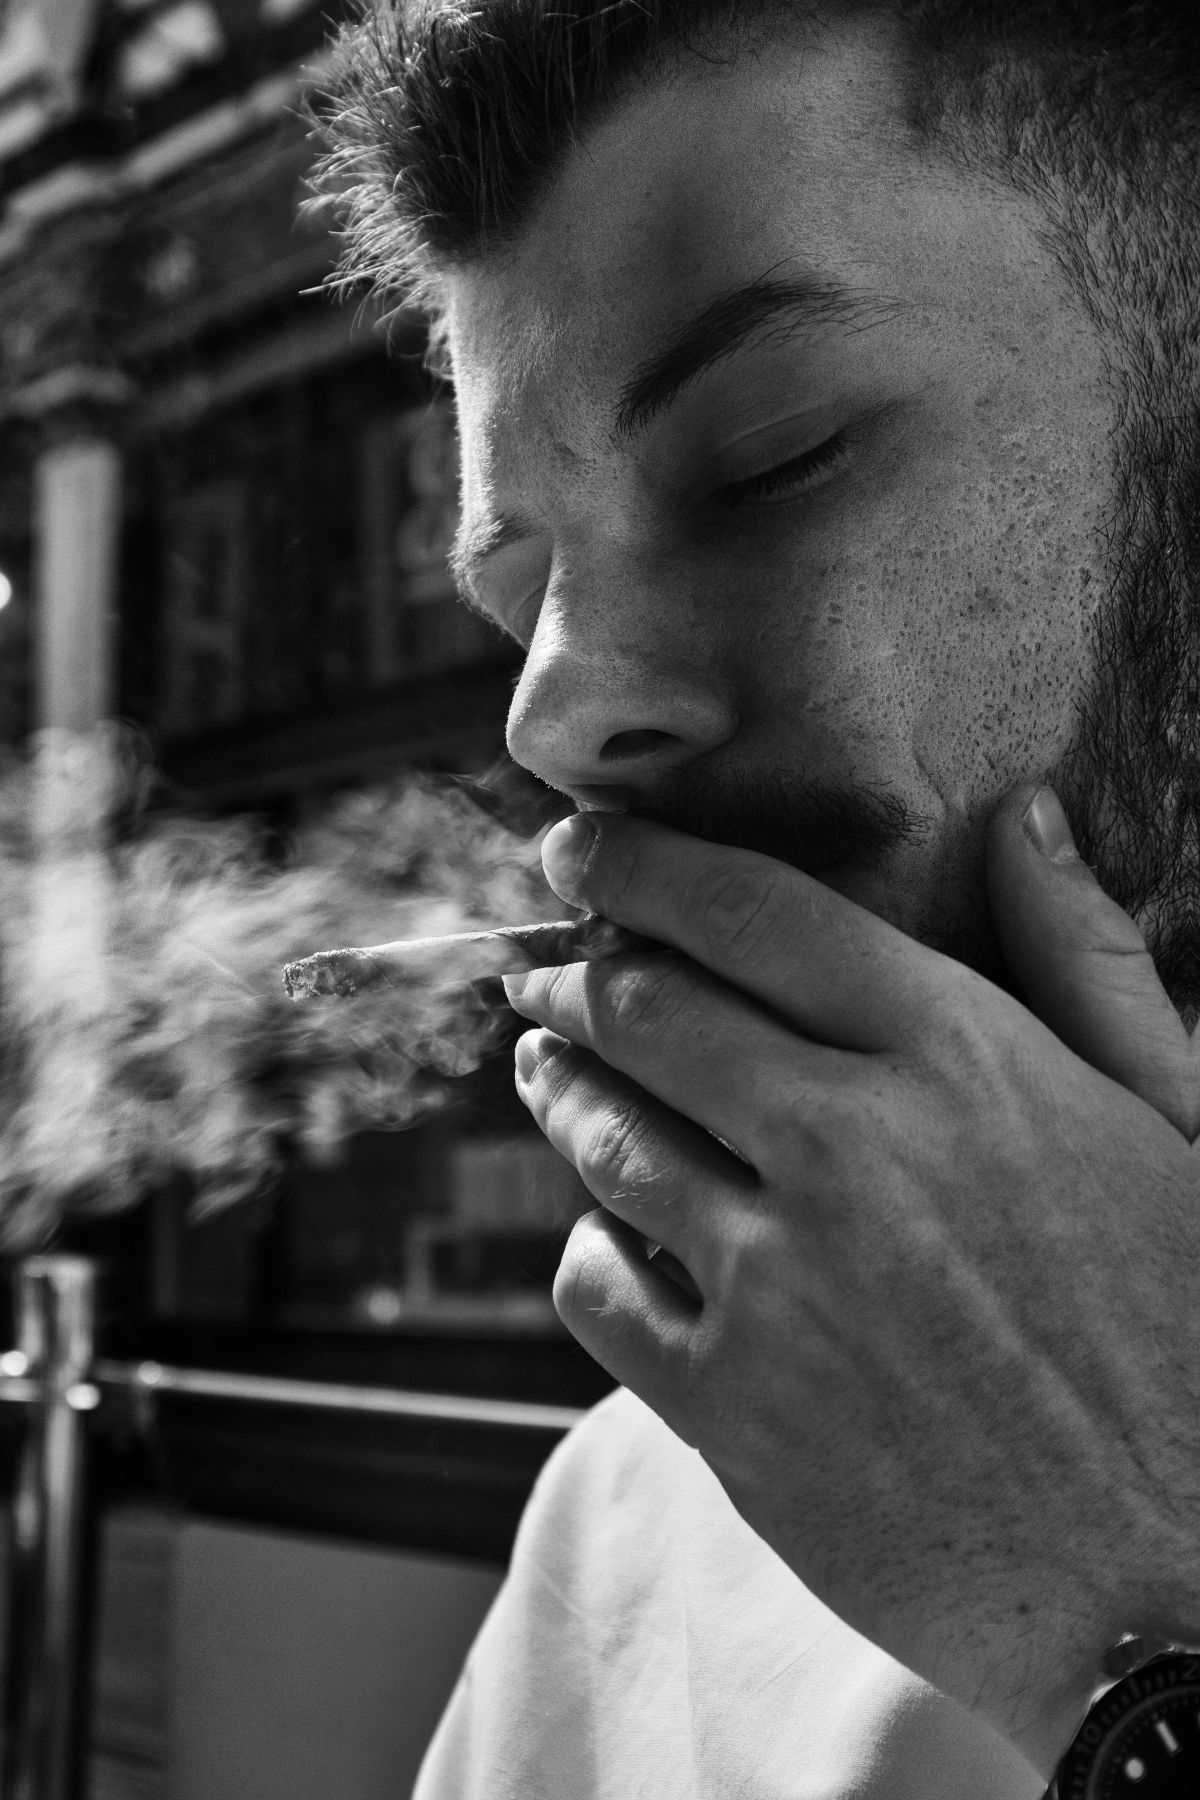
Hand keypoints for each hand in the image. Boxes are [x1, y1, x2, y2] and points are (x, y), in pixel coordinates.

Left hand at [502, 799, 1199, 1775]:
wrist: (1178, 1585)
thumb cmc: (1193, 1339)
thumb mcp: (1186, 1123)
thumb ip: (1088, 960)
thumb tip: (1020, 816)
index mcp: (960, 1060)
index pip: (753, 914)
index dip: (639, 864)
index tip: (576, 846)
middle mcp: (851, 1151)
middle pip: (650, 1014)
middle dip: (574, 976)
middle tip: (542, 971)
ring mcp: (781, 1286)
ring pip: (606, 1140)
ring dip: (559, 1087)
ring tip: (544, 1067)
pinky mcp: (735, 1413)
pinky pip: (598, 1289)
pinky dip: (587, 1240)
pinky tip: (606, 1228)